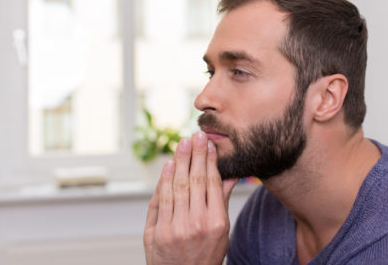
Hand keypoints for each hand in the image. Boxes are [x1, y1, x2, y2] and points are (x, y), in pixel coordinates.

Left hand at [144, 131, 237, 264]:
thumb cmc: (206, 256)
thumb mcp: (222, 232)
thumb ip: (222, 201)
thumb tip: (231, 174)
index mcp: (216, 223)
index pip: (212, 183)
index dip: (209, 160)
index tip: (208, 143)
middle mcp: (196, 224)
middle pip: (195, 180)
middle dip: (195, 155)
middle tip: (196, 135)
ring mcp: (174, 228)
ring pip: (176, 186)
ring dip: (179, 162)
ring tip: (182, 145)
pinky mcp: (156, 233)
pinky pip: (160, 200)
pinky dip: (163, 181)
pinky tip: (168, 166)